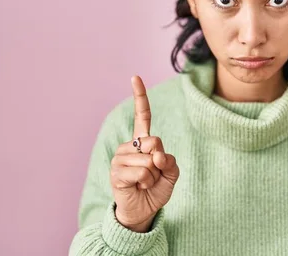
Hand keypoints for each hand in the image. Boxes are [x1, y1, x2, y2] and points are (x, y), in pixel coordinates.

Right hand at [110, 76, 179, 231]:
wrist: (143, 210)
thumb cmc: (156, 190)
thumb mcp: (171, 173)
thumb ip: (169, 160)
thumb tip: (156, 154)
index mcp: (142, 141)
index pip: (142, 115)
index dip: (140, 96)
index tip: (135, 77)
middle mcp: (129, 146)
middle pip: (154, 142)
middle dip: (160, 161)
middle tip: (152, 175)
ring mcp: (120, 158)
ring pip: (149, 160)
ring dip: (153, 175)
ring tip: (144, 182)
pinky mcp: (116, 172)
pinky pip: (142, 172)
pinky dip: (146, 182)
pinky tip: (138, 187)